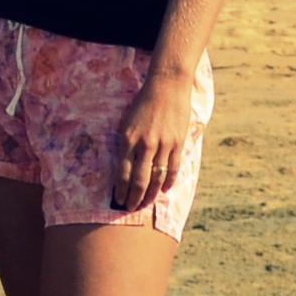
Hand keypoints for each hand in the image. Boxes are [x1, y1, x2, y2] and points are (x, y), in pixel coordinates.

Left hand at [113, 68, 199, 213]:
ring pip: (157, 177)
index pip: (123, 172)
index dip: (121, 189)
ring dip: (151, 193)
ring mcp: (163, 145)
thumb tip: (124, 166)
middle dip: (134, 197)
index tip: (118, 200)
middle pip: (139, 179)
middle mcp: (144, 144)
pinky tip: (164, 189)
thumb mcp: (126, 122)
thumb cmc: (142, 103)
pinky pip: (173, 167)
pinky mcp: (177, 143)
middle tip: (130, 208)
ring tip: (146, 203)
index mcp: (127, 139)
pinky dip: (168, 181)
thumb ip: (126, 144)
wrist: (166, 87)